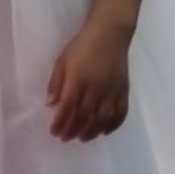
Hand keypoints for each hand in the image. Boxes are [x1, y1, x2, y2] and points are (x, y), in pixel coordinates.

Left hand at [45, 19, 130, 141]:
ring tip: (82, 138)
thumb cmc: (82, 46)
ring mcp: (112, 90)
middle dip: (73, 130)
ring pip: (103, 118)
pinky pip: (121, 113)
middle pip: (84, 116)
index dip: (60, 122)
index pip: (68, 107)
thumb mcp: (62, 61)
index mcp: (78, 79)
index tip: (54, 132)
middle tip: (65, 139)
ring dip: (92, 131)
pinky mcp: (124, 90)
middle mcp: (96, 88)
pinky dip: (113, 125)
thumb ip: (56, 83)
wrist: (110, 34)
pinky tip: (104, 131)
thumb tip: (50, 104)